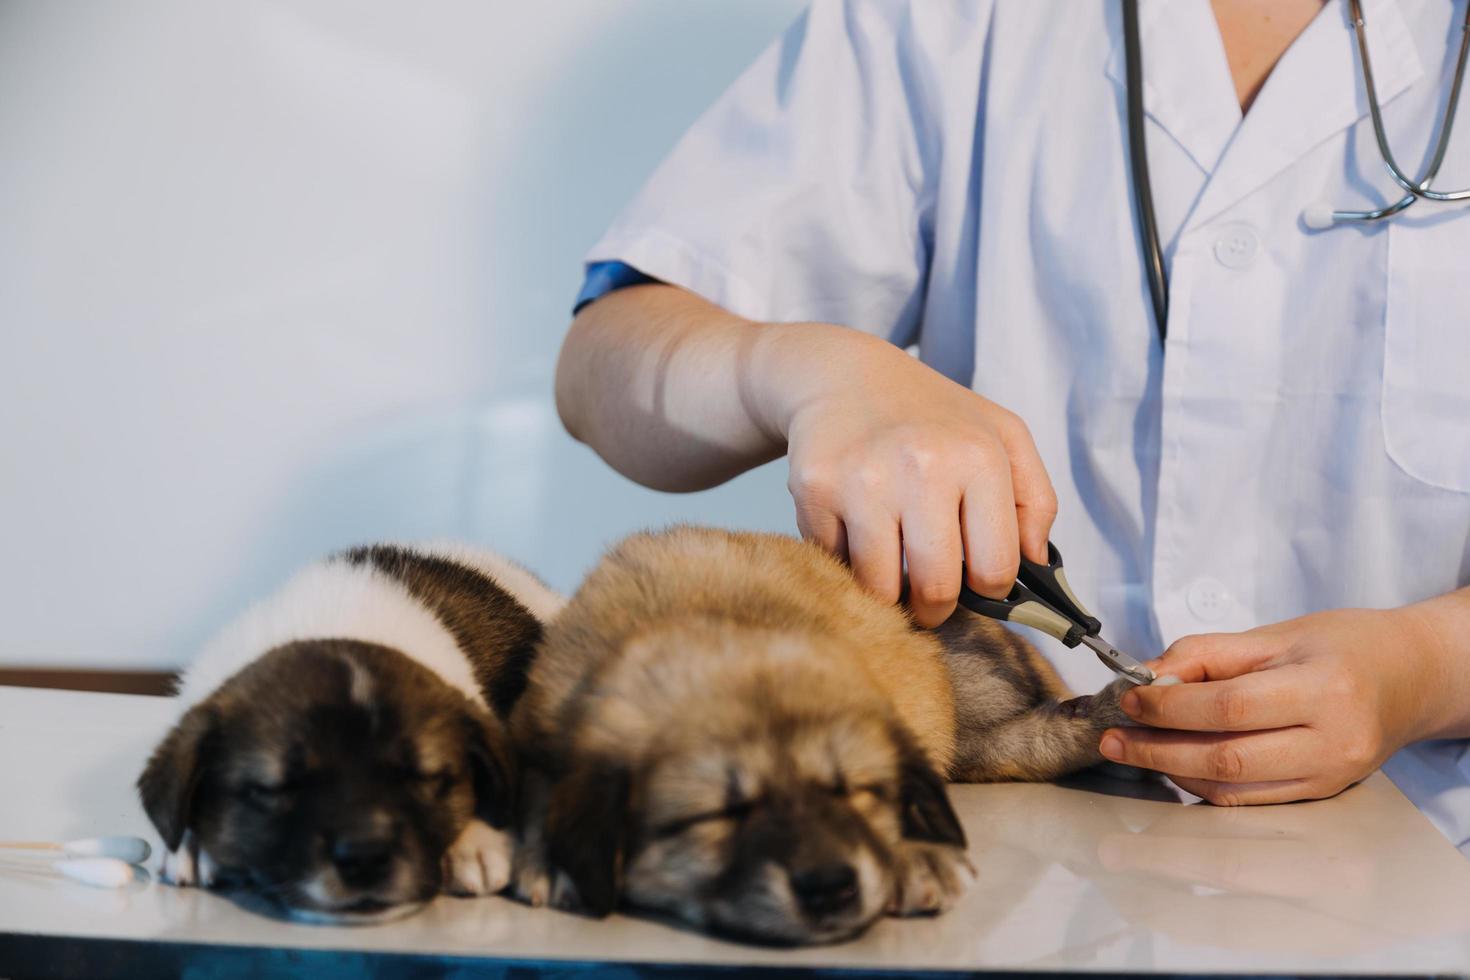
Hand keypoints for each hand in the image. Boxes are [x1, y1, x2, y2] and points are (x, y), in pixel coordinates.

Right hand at [765, 324, 1056, 626]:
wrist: (843, 375)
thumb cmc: (931, 415)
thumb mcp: (1002, 435)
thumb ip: (1036, 501)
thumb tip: (1037, 566)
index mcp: (978, 456)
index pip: (995, 569)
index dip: (987, 590)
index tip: (973, 583)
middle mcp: (922, 466)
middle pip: (935, 589)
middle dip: (935, 607)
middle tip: (929, 597)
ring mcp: (863, 480)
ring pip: (879, 588)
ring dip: (888, 591)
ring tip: (892, 565)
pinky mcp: (815, 490)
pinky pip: (834, 564)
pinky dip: (845, 561)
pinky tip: (853, 530)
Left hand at [1096, 607, 1442, 804]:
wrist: (1411, 675)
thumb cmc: (1342, 646)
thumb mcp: (1275, 635)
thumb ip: (1207, 654)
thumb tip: (1146, 676)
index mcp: (1324, 689)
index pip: (1229, 708)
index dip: (1169, 707)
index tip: (1128, 698)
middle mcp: (1333, 741)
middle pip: (1227, 759)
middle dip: (1158, 752)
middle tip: (1112, 739)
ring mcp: (1330, 776)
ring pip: (1233, 790)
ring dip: (1173, 774)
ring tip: (1132, 751)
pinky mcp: (1322, 795)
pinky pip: (1249, 801)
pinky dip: (1203, 786)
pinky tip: (1174, 766)